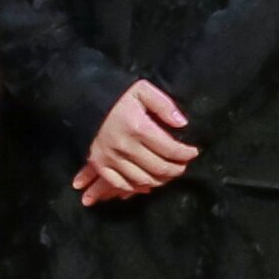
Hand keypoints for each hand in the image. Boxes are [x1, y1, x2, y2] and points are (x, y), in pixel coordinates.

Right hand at [78, 79, 199, 204]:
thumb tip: (182, 124)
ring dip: (160, 180)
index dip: (186, 153)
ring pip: (143, 179)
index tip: (193, 152)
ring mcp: (110, 157)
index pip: (170, 149)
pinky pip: (121, 184)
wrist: (86, 102)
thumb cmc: (118, 97)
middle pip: (159, 168)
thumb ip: (164, 105)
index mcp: (138, 127)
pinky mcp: (99, 163)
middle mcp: (124, 146)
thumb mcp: (143, 91)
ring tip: (168, 174)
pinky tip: (147, 183)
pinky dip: (137, 187)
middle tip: (183, 165)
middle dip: (176, 169)